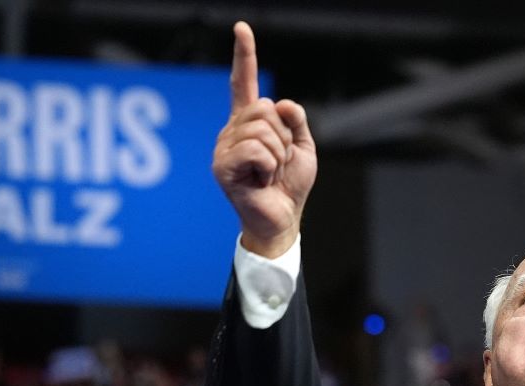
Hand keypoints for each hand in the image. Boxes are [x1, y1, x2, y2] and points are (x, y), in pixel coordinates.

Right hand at [212, 21, 316, 258]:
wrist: (282, 218)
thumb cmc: (289, 185)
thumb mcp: (303, 146)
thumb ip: (296, 120)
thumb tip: (282, 103)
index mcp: (249, 123)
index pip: (245, 83)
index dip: (245, 56)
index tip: (242, 28)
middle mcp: (232, 130)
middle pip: (265, 108)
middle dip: (284, 135)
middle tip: (279, 161)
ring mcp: (224, 147)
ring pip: (263, 129)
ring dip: (278, 154)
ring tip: (270, 173)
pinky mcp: (222, 166)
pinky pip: (257, 149)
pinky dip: (269, 165)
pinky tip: (261, 180)